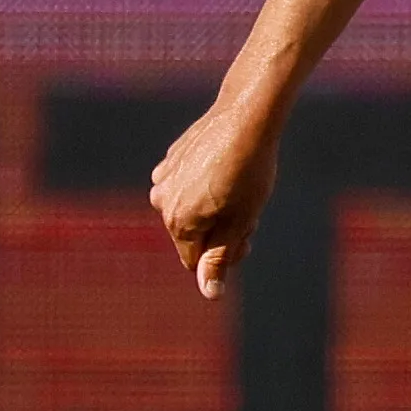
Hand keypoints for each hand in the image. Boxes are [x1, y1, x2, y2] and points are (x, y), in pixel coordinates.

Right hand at [153, 95, 280, 298]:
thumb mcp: (240, 221)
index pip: (196, 261)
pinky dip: (204, 184)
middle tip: (247, 209)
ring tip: (237, 185)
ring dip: (212, 208)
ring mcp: (164, 177)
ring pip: (190, 209)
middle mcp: (161, 201)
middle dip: (219, 230)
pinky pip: (187, 184)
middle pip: (192, 235)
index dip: (225, 253)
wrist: (246, 117)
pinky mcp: (171, 158)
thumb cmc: (249, 172)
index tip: (247, 233)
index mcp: (178, 222)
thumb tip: (208, 293)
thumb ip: (219, 258)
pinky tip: (225, 167)